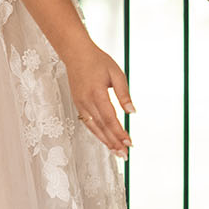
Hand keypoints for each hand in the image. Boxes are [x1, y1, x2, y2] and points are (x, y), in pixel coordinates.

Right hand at [62, 43, 134, 158]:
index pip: (110, 118)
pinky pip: (88, 123)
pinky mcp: (78, 104)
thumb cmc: (97, 61)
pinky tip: (105, 139)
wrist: (76, 53)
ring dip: (105, 141)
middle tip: (124, 155)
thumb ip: (124, 94)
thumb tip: (132, 112)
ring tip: (116, 152)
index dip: (119, 132)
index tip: (129, 142)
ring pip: (94, 128)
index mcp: (97, 93)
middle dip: (114, 142)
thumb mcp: (116, 74)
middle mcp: (86, 101)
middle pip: (102, 127)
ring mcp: (80, 104)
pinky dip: (97, 133)